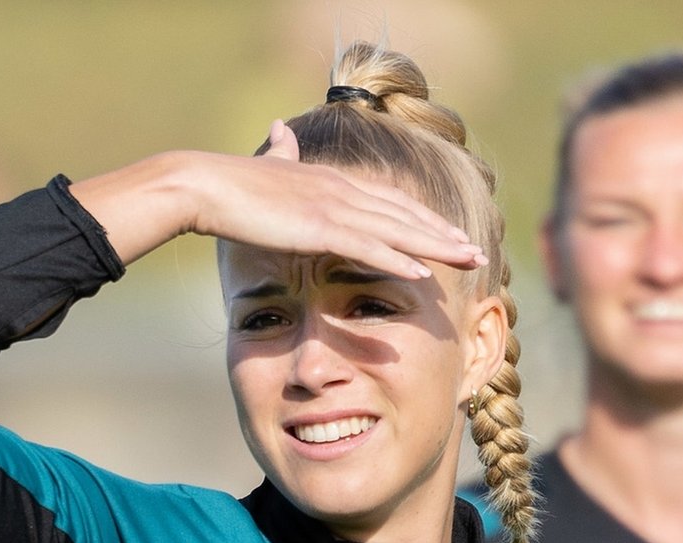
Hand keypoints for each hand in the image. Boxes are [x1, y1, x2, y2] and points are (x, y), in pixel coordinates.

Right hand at [70, 124, 486, 278]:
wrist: (207, 186)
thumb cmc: (232, 186)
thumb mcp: (266, 168)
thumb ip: (281, 154)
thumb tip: (279, 130)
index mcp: (332, 183)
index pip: (390, 204)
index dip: (423, 220)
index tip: (450, 235)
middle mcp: (341, 192)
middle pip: (404, 216)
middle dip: (443, 235)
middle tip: (476, 252)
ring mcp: (333, 208)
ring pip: (396, 230)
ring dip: (435, 247)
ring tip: (466, 260)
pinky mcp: (319, 227)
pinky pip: (368, 247)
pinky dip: (398, 259)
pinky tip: (422, 272)